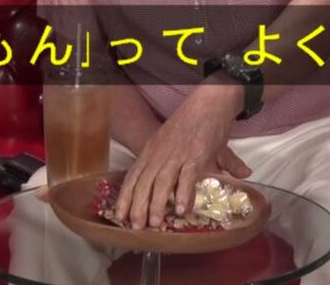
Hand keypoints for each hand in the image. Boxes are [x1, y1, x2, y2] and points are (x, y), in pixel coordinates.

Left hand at [114, 83, 251, 229]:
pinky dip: (184, 194)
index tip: (119, 215)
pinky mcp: (195, 155)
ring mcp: (176, 155)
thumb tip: (192, 183)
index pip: (133, 176)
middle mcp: (159, 154)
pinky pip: (187, 178)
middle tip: (136, 227)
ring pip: (161, 183)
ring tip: (156, 223)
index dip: (125, 197)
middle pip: (143, 183)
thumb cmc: (193, 122)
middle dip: (137, 206)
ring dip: (157, 204)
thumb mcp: (179, 144)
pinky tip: (182, 209)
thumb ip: (179, 165)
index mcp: (151, 151)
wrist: (209, 102)